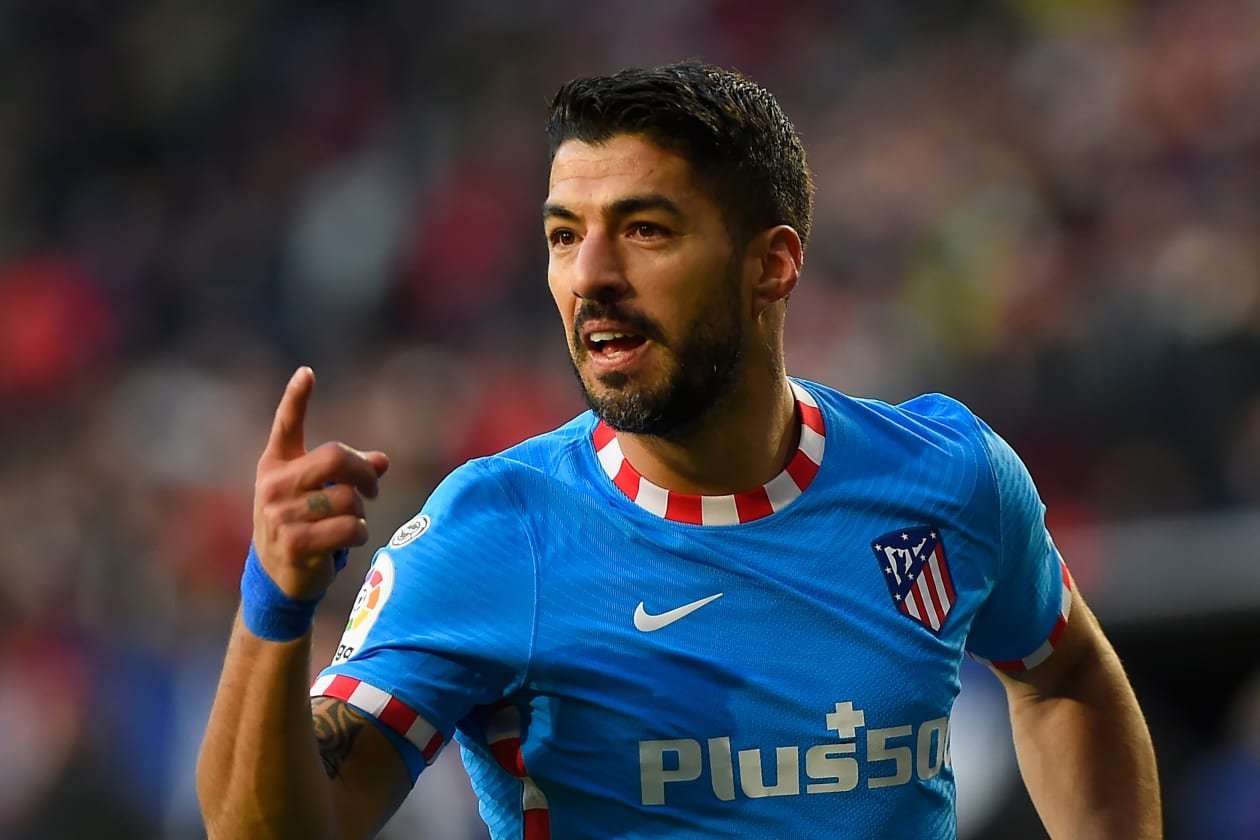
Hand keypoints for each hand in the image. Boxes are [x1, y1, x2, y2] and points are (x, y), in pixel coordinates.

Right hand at [252, 367, 389, 600]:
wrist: (277, 578)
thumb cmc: (303, 526)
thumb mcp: (318, 495)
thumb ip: (346, 475)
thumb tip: (383, 460)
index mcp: (276, 465)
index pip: (285, 425)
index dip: (296, 398)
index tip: (307, 372)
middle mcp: (273, 485)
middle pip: (336, 457)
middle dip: (364, 473)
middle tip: (373, 488)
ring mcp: (280, 514)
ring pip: (348, 497)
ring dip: (360, 511)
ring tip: (349, 522)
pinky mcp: (294, 543)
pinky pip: (349, 527)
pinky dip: (359, 532)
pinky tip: (350, 539)